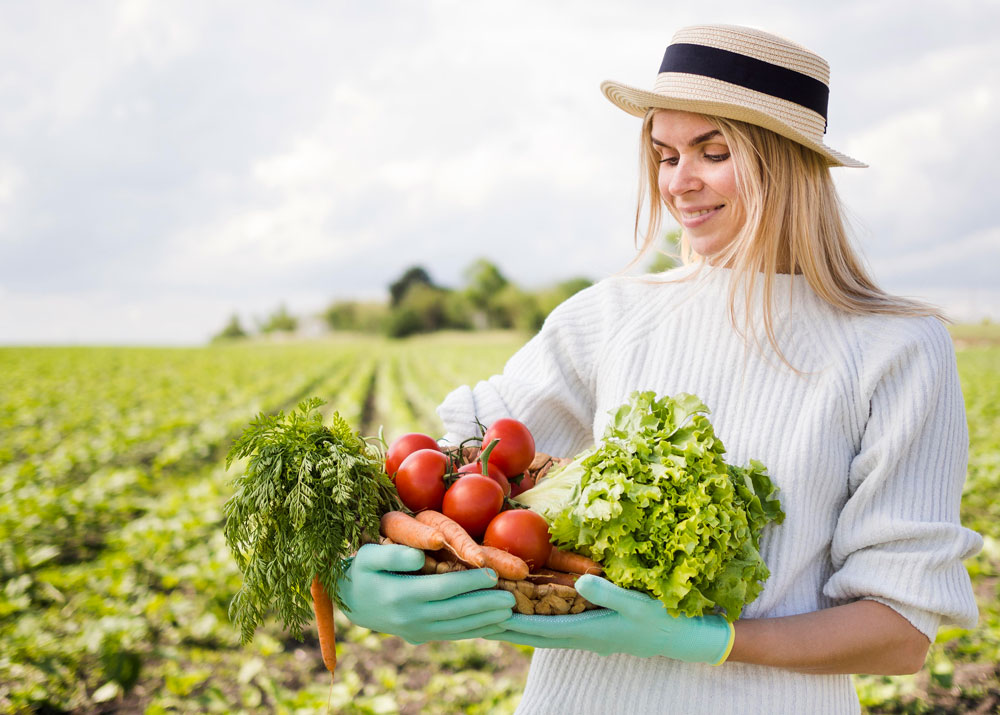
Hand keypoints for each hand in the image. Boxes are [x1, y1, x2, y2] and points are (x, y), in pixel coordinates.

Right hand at [338, 543, 514, 643]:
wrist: (350, 600)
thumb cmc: (362, 570)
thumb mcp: (369, 555)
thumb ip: (394, 553)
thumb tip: (419, 554)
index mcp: (400, 595)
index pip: (442, 589)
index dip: (469, 582)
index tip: (491, 574)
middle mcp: (409, 617)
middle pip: (455, 611)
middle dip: (484, 605)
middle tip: (510, 598)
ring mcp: (415, 630)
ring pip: (456, 627)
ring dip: (484, 620)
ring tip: (507, 612)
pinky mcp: (419, 636)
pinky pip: (451, 635)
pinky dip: (473, 631)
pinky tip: (491, 624)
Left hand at [486, 574, 733, 664]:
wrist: (682, 637)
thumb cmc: (661, 619)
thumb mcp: (636, 603)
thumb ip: (607, 593)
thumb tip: (579, 583)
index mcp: (586, 630)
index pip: (538, 628)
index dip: (510, 621)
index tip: (483, 614)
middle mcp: (580, 636)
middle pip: (532, 633)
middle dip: (503, 625)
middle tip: (472, 617)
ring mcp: (586, 633)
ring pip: (541, 630)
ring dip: (516, 623)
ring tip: (488, 614)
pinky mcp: (592, 628)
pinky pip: (555, 624)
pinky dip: (535, 618)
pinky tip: (526, 611)